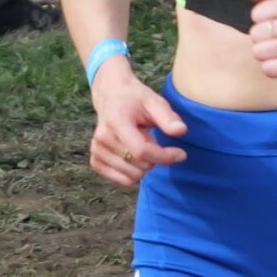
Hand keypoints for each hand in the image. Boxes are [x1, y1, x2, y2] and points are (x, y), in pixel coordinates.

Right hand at [88, 64, 186, 189]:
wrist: (110, 95)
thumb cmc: (135, 99)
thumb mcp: (154, 102)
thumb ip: (168, 117)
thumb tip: (181, 131)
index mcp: (116, 122)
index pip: (141, 151)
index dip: (164, 157)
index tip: (181, 154)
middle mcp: (102, 139)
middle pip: (139, 166)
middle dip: (155, 158)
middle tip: (152, 139)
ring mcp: (97, 151)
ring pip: (133, 176)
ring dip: (144, 165)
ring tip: (140, 145)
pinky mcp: (95, 161)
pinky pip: (122, 181)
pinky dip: (134, 174)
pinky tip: (135, 159)